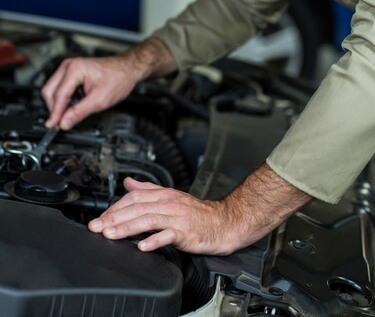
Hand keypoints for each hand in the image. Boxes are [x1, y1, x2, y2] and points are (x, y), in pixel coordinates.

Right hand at [41, 37, 175, 129]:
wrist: (127, 69)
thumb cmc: (118, 78)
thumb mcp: (100, 100)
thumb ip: (79, 112)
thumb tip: (64, 123)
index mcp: (75, 69)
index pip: (59, 95)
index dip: (55, 113)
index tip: (52, 126)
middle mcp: (69, 66)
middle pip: (49, 92)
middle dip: (55, 108)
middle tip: (62, 122)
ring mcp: (69, 68)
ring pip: (52, 90)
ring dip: (59, 104)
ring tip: (73, 111)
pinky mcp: (71, 72)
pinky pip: (59, 88)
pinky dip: (64, 98)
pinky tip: (75, 104)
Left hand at [88, 164, 311, 254]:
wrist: (224, 223)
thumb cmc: (198, 213)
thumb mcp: (171, 196)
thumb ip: (148, 189)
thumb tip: (127, 182)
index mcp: (164, 195)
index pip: (134, 197)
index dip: (115, 207)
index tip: (100, 218)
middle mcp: (169, 203)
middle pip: (137, 208)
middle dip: (114, 218)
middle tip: (96, 227)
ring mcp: (177, 217)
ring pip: (147, 220)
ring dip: (126, 228)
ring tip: (111, 235)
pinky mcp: (186, 232)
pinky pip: (168, 235)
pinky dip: (154, 240)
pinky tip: (142, 246)